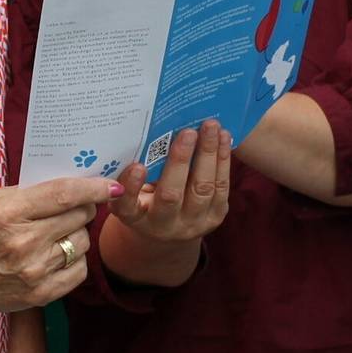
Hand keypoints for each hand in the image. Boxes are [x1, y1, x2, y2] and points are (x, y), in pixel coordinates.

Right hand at [0, 178, 118, 315]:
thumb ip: (33, 192)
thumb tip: (76, 185)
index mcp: (9, 213)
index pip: (64, 194)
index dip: (93, 188)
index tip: (111, 185)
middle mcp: (24, 242)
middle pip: (79, 216)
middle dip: (83, 209)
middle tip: (72, 210)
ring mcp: (34, 270)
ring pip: (82, 242)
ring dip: (76, 235)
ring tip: (56, 235)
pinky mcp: (42, 293)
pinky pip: (80, 270)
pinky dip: (74, 259)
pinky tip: (58, 256)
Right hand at [111, 120, 231, 243]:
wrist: (172, 226)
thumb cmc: (147, 195)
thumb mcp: (135, 188)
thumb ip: (135, 170)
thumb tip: (149, 131)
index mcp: (135, 217)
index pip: (128, 206)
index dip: (132, 187)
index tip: (137, 166)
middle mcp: (163, 226)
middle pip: (171, 195)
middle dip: (180, 161)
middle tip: (188, 132)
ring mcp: (192, 223)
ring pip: (202, 188)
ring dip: (208, 154)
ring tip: (210, 127)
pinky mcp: (215, 216)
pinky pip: (221, 186)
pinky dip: (222, 158)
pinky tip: (223, 136)